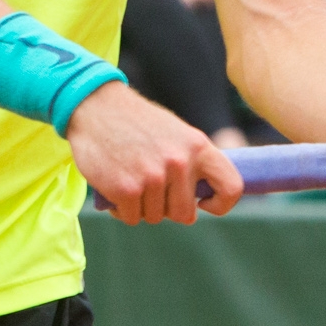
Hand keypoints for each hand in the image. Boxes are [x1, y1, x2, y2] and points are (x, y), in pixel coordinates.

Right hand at [67, 82, 237, 223]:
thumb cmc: (137, 123)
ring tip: (130, 177)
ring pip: (154, 217)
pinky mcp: (127, 189)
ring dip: (141, 206)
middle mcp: (179, 162)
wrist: (95, 107)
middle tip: (151, 188)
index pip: (231, 186)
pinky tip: (115, 186)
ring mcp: (153, 177)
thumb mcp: (176, 133)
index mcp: (198, 146)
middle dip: (167, 208)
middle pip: (184, 214)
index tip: (203, 204)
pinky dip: (122, 209)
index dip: (222, 204)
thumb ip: (193, 162)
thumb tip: (204, 198)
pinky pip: (131, 218)